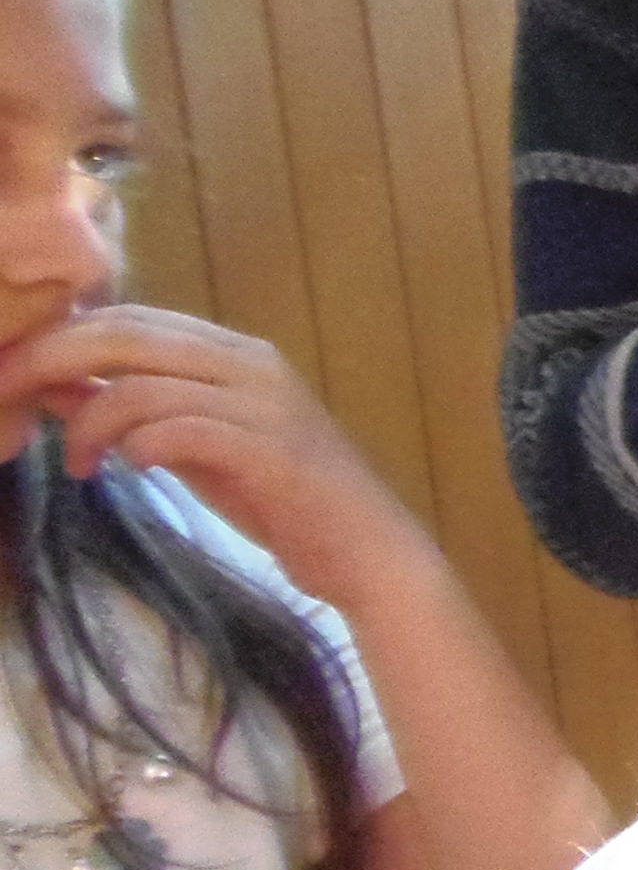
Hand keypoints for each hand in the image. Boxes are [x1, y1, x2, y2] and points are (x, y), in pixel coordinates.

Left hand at [0, 305, 432, 608]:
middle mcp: (250, 364)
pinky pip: (182, 429)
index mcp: (235, 353)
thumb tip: (54, 387)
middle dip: (53, 360)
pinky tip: (130, 470)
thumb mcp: (194, 451)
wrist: (370, 552)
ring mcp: (264, 404)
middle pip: (127, 334)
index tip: (11, 370)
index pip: (130, 318)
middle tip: (7, 394)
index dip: (60, 336)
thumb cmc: (283, 504)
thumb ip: (135, 414)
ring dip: (90, 423)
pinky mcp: (270, 450)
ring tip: (77, 463)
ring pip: (144, 384)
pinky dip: (141, 445)